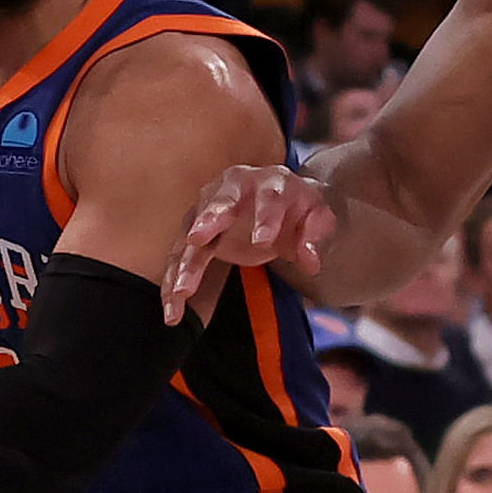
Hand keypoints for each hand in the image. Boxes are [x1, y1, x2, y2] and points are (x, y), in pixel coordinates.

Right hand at [164, 163, 339, 316]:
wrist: (280, 204)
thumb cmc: (298, 211)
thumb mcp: (318, 221)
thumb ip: (315, 238)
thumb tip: (309, 261)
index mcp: (270, 183)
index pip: (268, 198)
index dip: (265, 219)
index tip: (262, 242)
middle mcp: (234, 188)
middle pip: (218, 202)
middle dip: (207, 220)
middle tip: (196, 239)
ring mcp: (209, 208)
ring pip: (192, 234)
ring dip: (184, 263)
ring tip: (180, 292)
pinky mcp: (196, 231)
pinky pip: (180, 256)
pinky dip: (174, 281)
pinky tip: (172, 309)